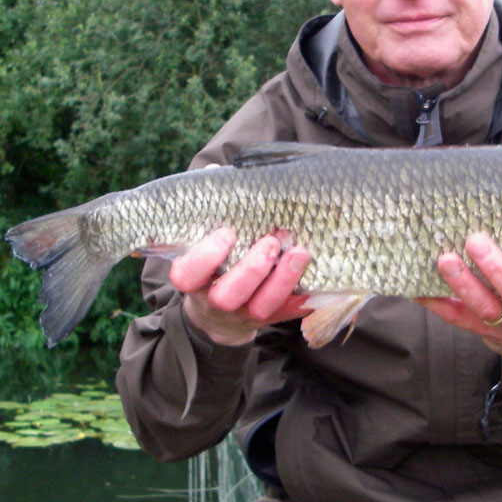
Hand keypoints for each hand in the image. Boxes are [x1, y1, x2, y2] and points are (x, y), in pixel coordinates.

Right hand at [168, 227, 310, 345]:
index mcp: (194, 282)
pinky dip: (301, 300)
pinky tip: (314, 282)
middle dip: (251, 269)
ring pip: (259, 308)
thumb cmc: (212, 268)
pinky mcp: (265, 321)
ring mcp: (241, 315)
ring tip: (298, 253)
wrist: (217, 317)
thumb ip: (209, 221)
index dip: (205, 257)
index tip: (227, 233)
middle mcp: (215, 302)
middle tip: (270, 242)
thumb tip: (220, 179)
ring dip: (281, 281)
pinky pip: (285, 315)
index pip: (187, 275)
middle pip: (227, 297)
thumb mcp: (202, 248)